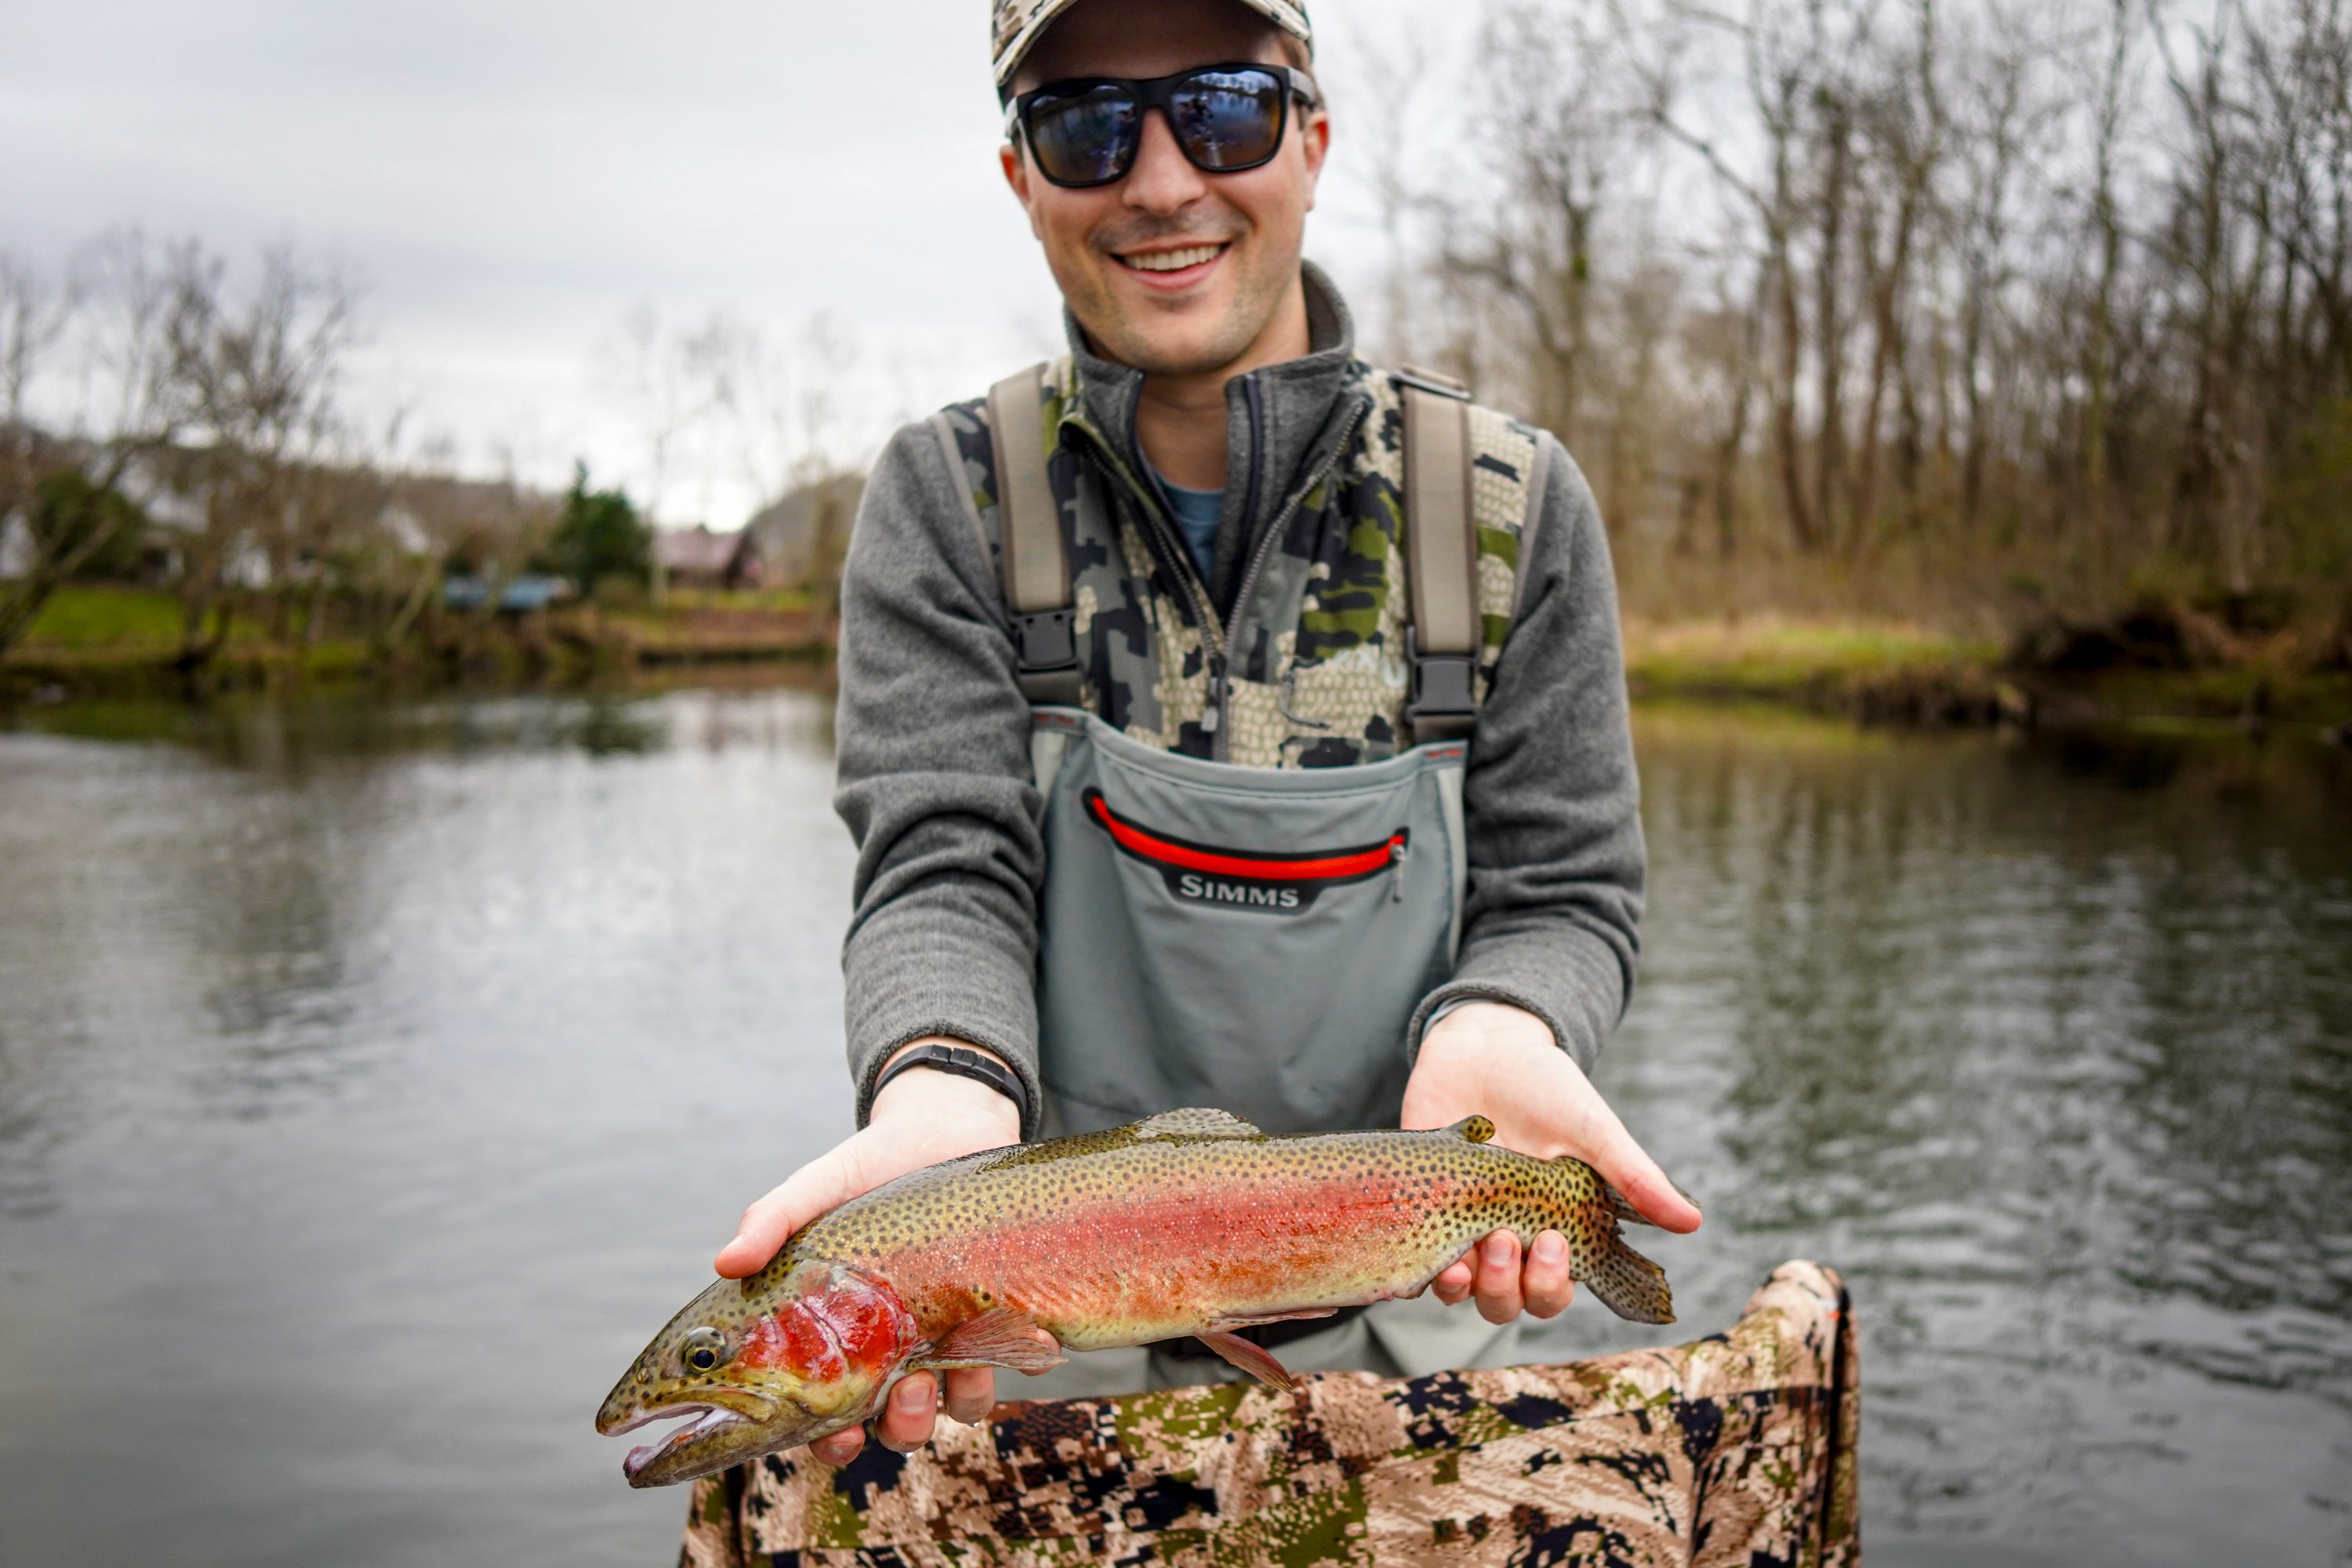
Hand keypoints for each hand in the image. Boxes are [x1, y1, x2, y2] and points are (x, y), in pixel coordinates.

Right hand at [714, 1038, 1022, 1465]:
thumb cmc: (870, 1167)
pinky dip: (1011, 1361)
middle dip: (898, 1426)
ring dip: (944, 1403)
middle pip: (893, 1426)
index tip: (837, 1436)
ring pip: (950, 1408)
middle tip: (896, 1394)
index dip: (831, 1442)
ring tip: (935, 1367)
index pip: (828, 1416)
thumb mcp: (818, 1187)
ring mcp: (948, 1335)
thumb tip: (725, 1262)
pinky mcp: (1000, 1315)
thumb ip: (773, 1221)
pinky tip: (1010, 1336)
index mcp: (842, 1335)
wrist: (948, 1127)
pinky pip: (1012, 1364)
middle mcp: (895, 1349)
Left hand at [1401, 1001, 1699, 1324]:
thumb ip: (1635, 1177)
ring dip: (1465, 1287)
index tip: (1553, 1244)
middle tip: (1509, 1236)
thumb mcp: (1593, 1129)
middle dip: (1510, 1287)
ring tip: (1469, 1251)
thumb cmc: (1545, 1087)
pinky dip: (1415, 1275)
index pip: (1554, 1291)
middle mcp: (1506, 1237)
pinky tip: (1423, 1262)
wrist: (1482, 1046)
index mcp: (1552, 1229)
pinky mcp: (1420, 1207)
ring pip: (1462, 1293)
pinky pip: (1412, 1263)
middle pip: (1508, 1304)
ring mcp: (1459, 1225)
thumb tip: (1693, 1223)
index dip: (1551, 1285)